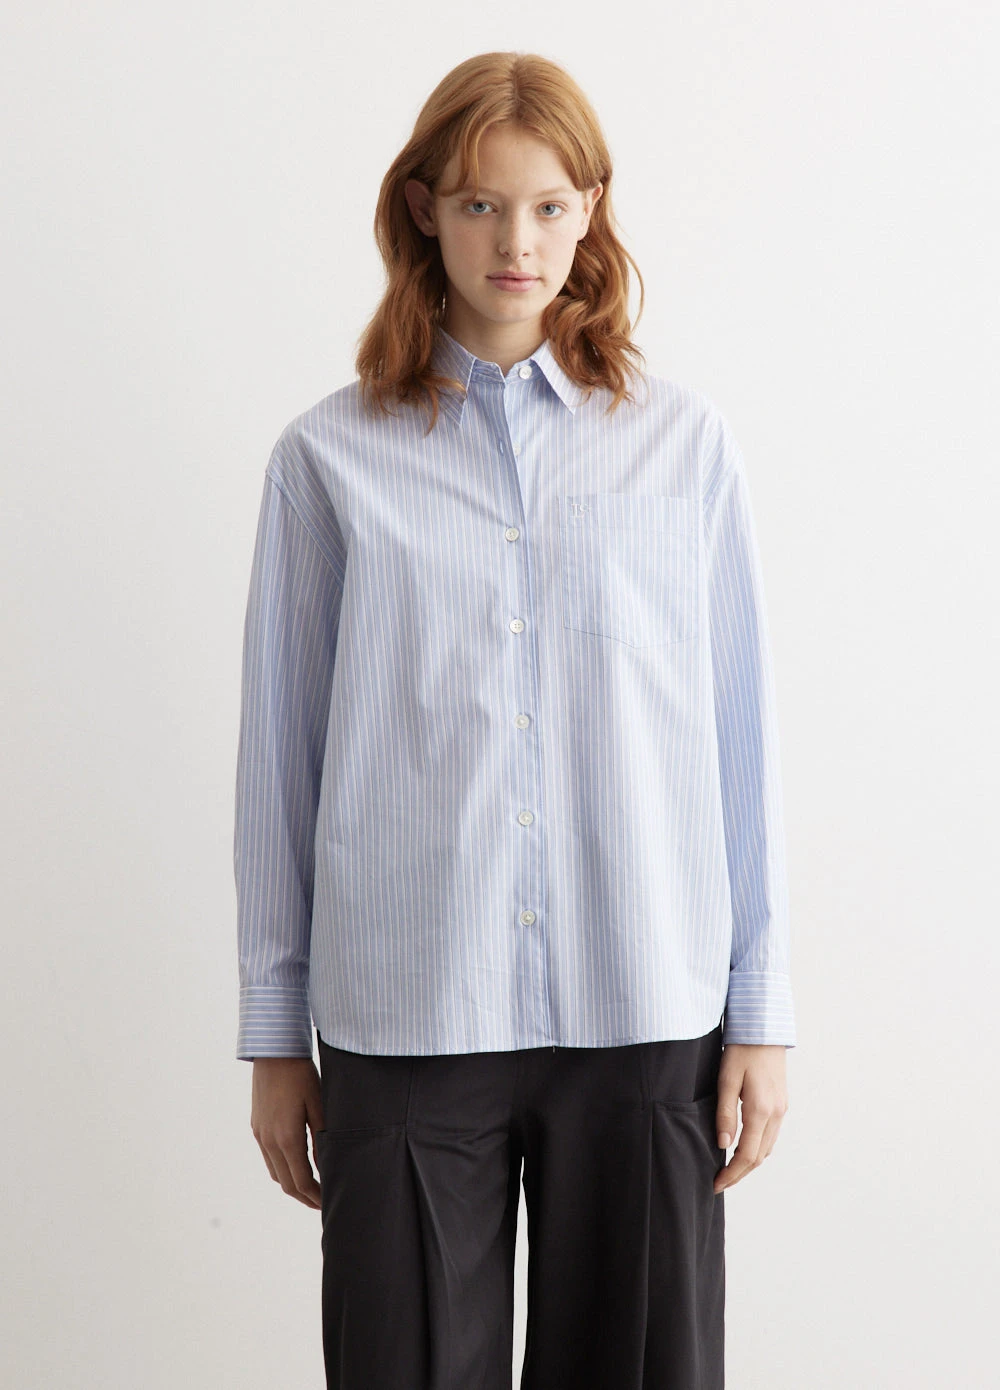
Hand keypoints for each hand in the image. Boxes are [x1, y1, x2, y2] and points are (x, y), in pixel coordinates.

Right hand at [250, 1056, 324, 1208]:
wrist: (274, 1052)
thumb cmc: (301, 1075)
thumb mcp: (319, 1105)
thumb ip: (323, 1139)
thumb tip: (326, 1167)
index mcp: (287, 1138)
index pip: (301, 1181)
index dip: (315, 1196)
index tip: (328, 1202)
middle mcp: (269, 1141)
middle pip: (286, 1183)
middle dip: (304, 1197)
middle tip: (322, 1203)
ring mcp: (260, 1134)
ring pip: (275, 1173)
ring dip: (292, 1185)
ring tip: (311, 1188)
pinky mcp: (257, 1127)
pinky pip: (268, 1158)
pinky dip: (282, 1169)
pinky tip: (295, 1165)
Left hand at [713, 1044, 788, 1193]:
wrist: (764, 1028)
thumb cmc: (741, 1050)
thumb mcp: (726, 1080)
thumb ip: (725, 1114)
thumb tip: (724, 1145)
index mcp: (761, 1110)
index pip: (747, 1155)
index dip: (731, 1173)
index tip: (716, 1184)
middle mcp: (776, 1114)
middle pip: (759, 1157)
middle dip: (739, 1174)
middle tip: (720, 1182)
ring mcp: (781, 1109)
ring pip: (767, 1148)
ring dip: (749, 1163)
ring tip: (729, 1169)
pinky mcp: (781, 1103)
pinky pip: (771, 1135)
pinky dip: (758, 1148)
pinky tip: (744, 1147)